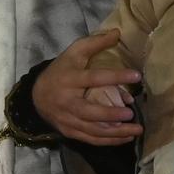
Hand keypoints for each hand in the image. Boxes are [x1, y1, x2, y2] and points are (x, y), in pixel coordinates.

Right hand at [34, 30, 143, 145]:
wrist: (36, 95)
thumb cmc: (61, 70)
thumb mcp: (74, 52)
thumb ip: (95, 43)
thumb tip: (118, 32)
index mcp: (70, 79)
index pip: (94, 78)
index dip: (115, 76)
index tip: (137, 75)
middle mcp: (68, 101)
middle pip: (89, 111)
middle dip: (110, 114)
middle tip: (131, 113)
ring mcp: (68, 119)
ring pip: (92, 130)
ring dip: (115, 132)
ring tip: (136, 130)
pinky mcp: (70, 132)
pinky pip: (90, 139)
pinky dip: (108, 141)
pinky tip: (125, 138)